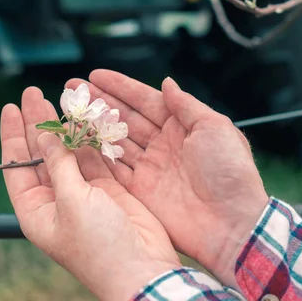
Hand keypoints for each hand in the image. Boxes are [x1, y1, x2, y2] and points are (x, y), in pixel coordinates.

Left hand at [0, 87, 179, 300]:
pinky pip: (94, 156)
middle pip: (42, 154)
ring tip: (62, 97)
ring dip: (65, 127)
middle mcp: (56, 199)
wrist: (142, 269)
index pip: (17, 166)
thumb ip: (59, 165)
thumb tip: (46, 135)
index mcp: (37, 210)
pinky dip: (91, 138)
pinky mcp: (108, 188)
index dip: (13, 136)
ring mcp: (83, 193)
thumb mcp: (72, 202)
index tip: (11, 107)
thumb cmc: (98, 244)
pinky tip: (86, 117)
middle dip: (38, 124)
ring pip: (69, 152)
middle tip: (34, 93)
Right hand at [66, 71, 268, 288]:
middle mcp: (162, 144)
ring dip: (92, 126)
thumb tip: (167, 83)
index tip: (94, 75)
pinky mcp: (140, 192)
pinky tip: (76, 142)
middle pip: (124, 118)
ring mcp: (150, 168)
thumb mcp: (215, 128)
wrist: (232, 225)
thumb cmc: (230, 172)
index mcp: (181, 127)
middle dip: (99, 102)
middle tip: (72, 88)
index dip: (120, 87)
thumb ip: (186, 105)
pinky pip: (113, 170)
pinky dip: (95, 157)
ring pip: (114, 141)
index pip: (145, 100)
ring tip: (69, 110)